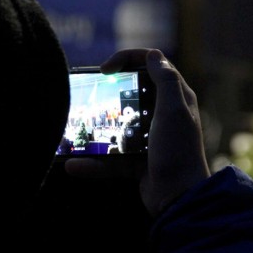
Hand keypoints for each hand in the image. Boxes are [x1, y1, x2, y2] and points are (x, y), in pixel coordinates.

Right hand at [65, 48, 209, 216]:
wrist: (179, 198)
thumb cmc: (178, 151)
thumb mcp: (173, 111)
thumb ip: (165, 81)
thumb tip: (152, 54)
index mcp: (175, 98)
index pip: (152, 65)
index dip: (127, 59)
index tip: (104, 68)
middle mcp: (163, 114)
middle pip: (131, 92)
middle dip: (108, 92)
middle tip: (88, 94)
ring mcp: (149, 139)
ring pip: (117, 126)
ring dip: (96, 128)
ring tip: (75, 128)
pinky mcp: (137, 161)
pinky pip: (111, 157)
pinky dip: (93, 162)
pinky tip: (73, 164)